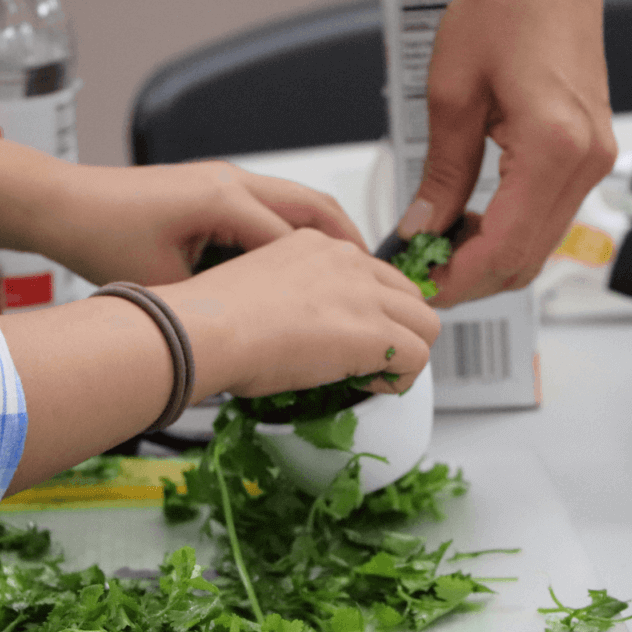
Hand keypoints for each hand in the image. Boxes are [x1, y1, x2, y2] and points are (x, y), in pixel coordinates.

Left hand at [26, 160, 367, 287]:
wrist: (64, 204)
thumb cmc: (102, 236)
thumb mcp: (162, 285)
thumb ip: (210, 304)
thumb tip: (246, 334)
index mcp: (223, 202)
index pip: (296, 240)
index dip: (332, 275)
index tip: (355, 303)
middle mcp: (231, 181)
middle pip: (314, 206)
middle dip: (350, 242)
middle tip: (376, 279)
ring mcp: (224, 178)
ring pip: (297, 201)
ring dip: (327, 231)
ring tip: (350, 269)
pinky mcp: (214, 185)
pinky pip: (273, 203)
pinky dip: (296, 228)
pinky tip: (299, 259)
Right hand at [153, 228, 440, 400]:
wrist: (205, 330)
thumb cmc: (213, 319)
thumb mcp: (259, 290)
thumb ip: (292, 298)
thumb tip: (302, 332)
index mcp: (317, 245)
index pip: (374, 275)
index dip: (372, 312)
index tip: (350, 336)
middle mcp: (347, 260)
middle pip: (410, 294)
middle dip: (398, 329)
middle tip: (370, 359)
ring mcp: (364, 293)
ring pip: (426, 324)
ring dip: (405, 353)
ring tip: (371, 376)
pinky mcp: (371, 330)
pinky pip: (418, 356)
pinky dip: (400, 378)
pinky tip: (368, 386)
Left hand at [397, 0, 617, 306]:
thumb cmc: (508, 6)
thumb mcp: (452, 94)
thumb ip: (442, 173)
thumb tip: (422, 227)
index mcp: (554, 146)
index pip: (505, 248)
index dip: (459, 279)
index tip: (422, 285)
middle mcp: (585, 161)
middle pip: (526, 259)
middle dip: (471, 280)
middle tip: (422, 276)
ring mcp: (593, 161)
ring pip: (539, 247)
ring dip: (488, 261)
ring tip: (438, 252)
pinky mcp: (587, 155)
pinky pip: (547, 219)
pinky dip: (507, 236)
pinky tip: (470, 228)